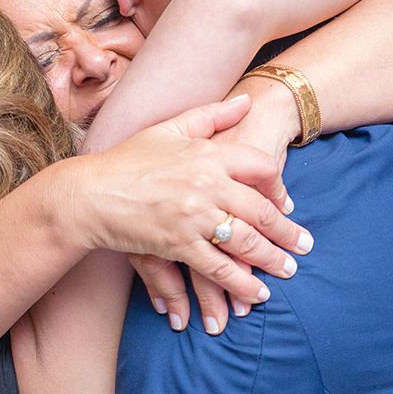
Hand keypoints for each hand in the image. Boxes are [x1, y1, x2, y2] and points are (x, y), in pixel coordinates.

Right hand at [68, 96, 311, 320]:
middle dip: (286, 232)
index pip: (261, 167)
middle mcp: (206, 183)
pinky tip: (257, 292)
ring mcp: (193, 216)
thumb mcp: (167, 129)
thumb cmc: (125, 160)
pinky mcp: (177, 243)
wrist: (88, 194)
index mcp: (206, 153)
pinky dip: (241, 282)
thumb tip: (247, 101)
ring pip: (245, 242)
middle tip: (304, 246)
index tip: (285, 202)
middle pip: (260, 210)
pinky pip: (219, 267)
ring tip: (287, 270)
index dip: (277, 187)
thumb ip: (211, 115)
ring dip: (270, 260)